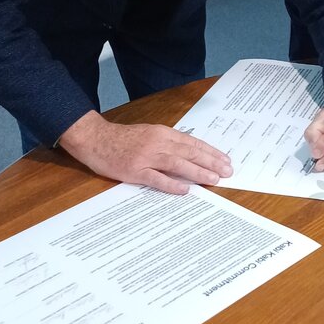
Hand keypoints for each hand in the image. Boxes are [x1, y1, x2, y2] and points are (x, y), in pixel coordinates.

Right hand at [58, 110, 231, 194]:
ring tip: (213, 179)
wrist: (96, 139)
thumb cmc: (122, 138)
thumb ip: (168, 142)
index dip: (210, 152)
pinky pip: (157, 179)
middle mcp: (158, 143)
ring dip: (198, 172)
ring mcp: (146, 157)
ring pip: (178, 164)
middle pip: (190, 152)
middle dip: (211, 162)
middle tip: (227, 172)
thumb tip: (190, 154)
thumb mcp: (149, 133)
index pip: (192, 143)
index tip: (225, 160)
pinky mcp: (135, 171)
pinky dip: (172, 185)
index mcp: (162, 133)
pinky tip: (185, 190)